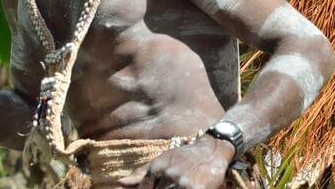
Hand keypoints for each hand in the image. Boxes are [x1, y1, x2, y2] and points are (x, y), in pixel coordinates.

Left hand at [119, 135, 233, 188]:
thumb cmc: (185, 156)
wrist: (214, 149)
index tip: (159, 187)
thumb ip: (141, 174)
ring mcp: (182, 183)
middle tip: (170, 186)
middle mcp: (168, 175)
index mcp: (157, 168)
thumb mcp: (163, 160)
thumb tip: (120, 183)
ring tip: (178, 185)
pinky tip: (186, 188)